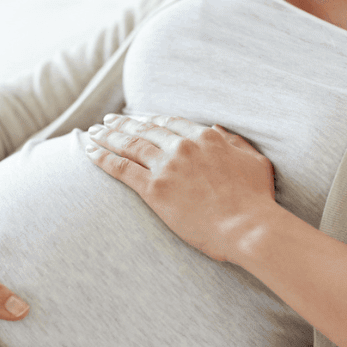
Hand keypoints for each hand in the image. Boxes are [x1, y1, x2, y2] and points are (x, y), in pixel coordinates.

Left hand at [85, 114, 275, 262]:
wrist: (248, 227)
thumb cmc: (256, 200)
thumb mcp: (254, 161)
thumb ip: (234, 142)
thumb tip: (217, 128)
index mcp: (206, 138)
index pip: (170, 123)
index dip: (149, 120)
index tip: (138, 119)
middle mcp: (183, 147)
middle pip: (144, 130)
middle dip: (122, 124)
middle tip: (106, 121)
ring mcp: (167, 167)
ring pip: (129, 145)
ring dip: (107, 136)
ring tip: (92, 133)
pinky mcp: (154, 190)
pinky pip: (121, 168)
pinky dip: (103, 158)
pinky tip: (90, 151)